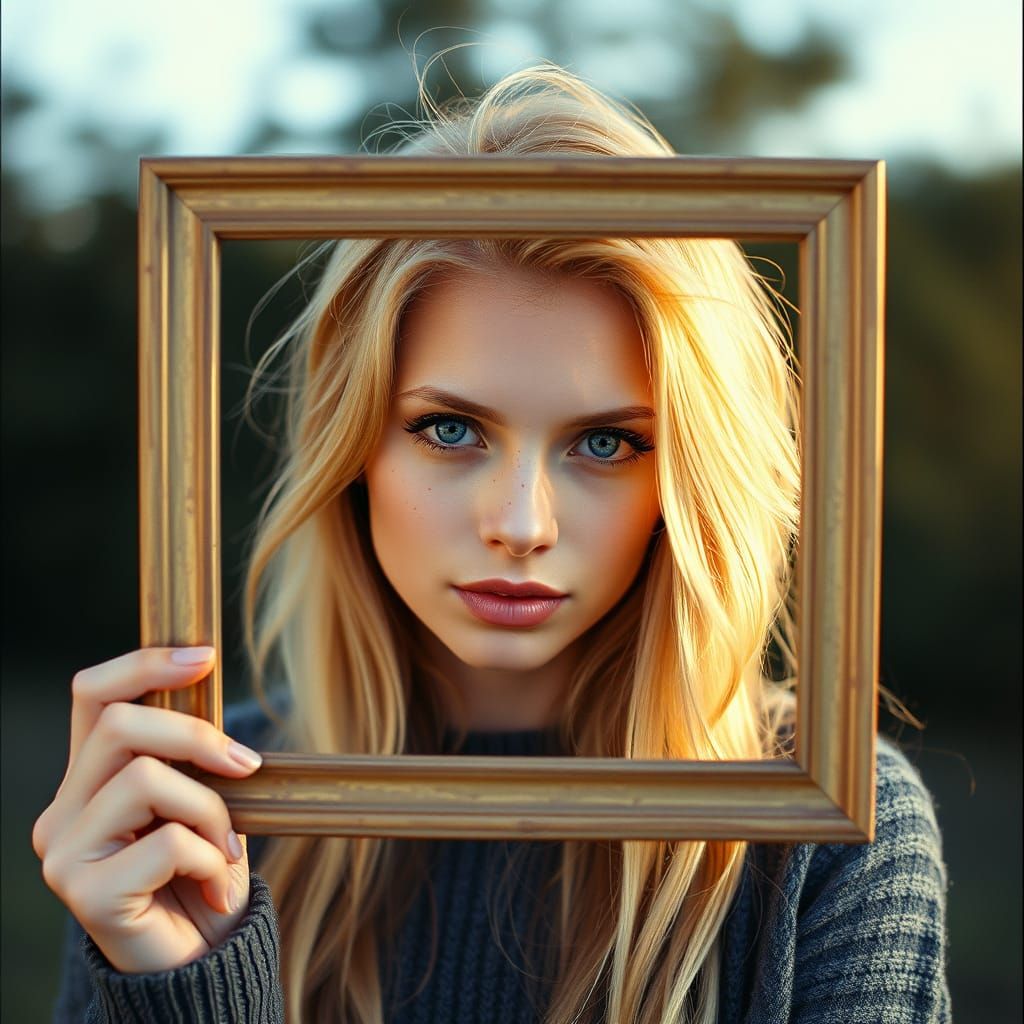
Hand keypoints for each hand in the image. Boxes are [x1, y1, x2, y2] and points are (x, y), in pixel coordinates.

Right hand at [31, 647, 262, 973]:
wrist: (201, 961)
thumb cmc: (201, 872)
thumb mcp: (199, 798)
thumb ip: (187, 753)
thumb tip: (206, 677)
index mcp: (87, 780)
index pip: (93, 694)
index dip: (145, 664)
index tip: (206, 656)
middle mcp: (62, 811)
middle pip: (121, 725)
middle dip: (197, 736)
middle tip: (248, 767)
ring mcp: (65, 854)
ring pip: (146, 778)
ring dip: (211, 810)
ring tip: (225, 849)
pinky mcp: (85, 896)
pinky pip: (167, 842)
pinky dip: (209, 858)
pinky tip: (213, 888)